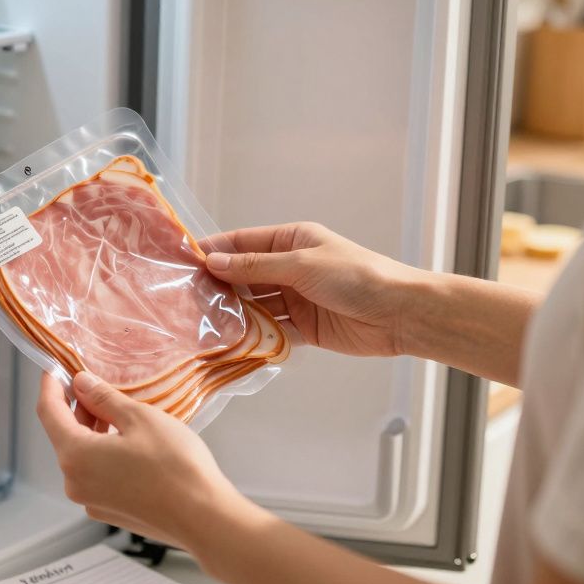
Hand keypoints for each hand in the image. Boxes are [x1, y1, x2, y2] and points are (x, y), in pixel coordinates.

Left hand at [36, 371, 247, 548]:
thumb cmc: (175, 466)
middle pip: (65, 435)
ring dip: (94, 431)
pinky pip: (97, 474)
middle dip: (78, 408)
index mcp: (75, 456)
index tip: (55, 367)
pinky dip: (105, 453)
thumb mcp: (139, 417)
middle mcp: (75, 482)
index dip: (50, 386)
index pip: (48, 412)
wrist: (204, 518)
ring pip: (83, 455)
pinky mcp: (110, 511)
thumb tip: (81, 384)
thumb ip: (104, 398)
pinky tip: (130, 442)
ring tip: (119, 411)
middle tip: (98, 384)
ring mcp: (92, 501)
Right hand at [203, 222, 426, 357]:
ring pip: (255, 304)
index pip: (243, 243)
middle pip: (246, 275)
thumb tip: (215, 261)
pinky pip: (272, 330)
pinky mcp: (304, 327)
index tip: (183, 262)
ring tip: (203, 322)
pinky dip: (255, 335)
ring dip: (235, 313)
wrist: (399, 314)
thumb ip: (257, 266)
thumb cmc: (356, 277)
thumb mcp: (302, 264)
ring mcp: (297, 298)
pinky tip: (233, 342)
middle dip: (220, 285)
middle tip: (185, 298)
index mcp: (292, 241)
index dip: (215, 251)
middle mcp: (291, 267)